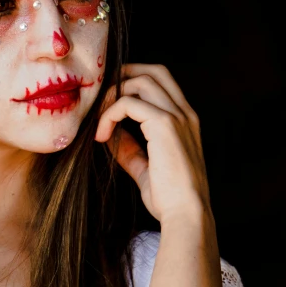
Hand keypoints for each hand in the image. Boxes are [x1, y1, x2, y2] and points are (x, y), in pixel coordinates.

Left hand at [95, 64, 210, 224]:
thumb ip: (130, 149)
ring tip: (99, 120)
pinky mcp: (165, 124)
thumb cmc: (170, 199)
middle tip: (102, 97)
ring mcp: (178, 116)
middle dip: (125, 75)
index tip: (111, 104)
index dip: (134, 83)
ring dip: (114, 95)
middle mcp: (186, 114)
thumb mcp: (146, 168)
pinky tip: (102, 135)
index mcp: (186, 122)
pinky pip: (129, 103)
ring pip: (141, 81)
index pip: (163, 83)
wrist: (186, 215)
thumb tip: (110, 135)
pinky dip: (109, 115)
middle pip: (155, 71)